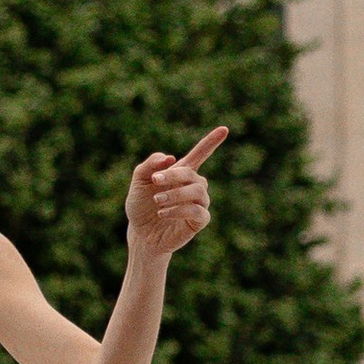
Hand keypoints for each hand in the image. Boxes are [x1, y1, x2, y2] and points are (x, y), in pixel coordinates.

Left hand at [126, 128, 226, 261]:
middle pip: (192, 173)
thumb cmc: (141, 206)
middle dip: (173, 175)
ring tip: (158, 202)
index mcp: (180, 174)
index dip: (211, 142)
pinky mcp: (198, 221)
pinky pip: (198, 211)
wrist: (140, 233)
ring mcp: (198, 203)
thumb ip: (149, 166)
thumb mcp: (139, 182)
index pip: (199, 155)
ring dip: (176, 194)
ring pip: (198, 191)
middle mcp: (193, 186)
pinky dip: (179, 210)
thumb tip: (169, 158)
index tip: (224, 129)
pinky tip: (163, 213)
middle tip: (155, 180)